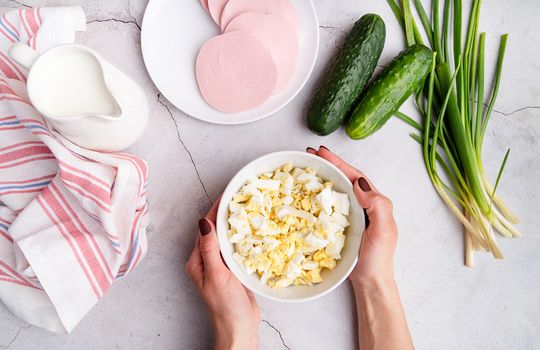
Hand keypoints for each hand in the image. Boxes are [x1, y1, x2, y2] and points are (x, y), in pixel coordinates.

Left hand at [185, 199, 259, 349]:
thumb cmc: (226, 305)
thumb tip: (203, 222)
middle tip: (238, 197)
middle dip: (224, 213)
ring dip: (233, 224)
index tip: (226, 195)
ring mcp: (219, 265)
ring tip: (245, 208)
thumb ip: (210, 249)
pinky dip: (241, 237)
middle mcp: (206, 261)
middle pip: (214, 231)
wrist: (240, 327)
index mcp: (197, 261)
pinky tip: (251, 230)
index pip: (204, 229)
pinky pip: (234, 248)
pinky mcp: (232, 270)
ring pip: (225, 238)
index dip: (214, 211)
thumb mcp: (217, 274)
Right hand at [307, 146, 397, 288]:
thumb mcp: (384, 231)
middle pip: (344, 178)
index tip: (321, 152)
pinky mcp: (340, 225)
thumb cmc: (378, 258)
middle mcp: (363, 205)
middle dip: (328, 164)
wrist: (370, 282)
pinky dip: (318, 195)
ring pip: (335, 190)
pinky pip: (328, 205)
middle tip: (309, 154)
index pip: (355, 176)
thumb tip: (359, 184)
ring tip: (306, 167)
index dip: (338, 162)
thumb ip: (377, 206)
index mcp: (374, 202)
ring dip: (322, 177)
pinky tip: (307, 193)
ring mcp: (351, 215)